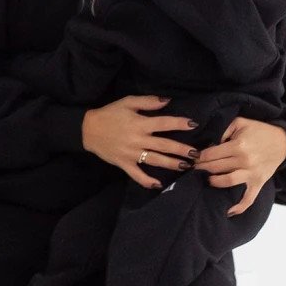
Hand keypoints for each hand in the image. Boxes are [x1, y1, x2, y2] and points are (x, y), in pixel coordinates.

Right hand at [82, 96, 201, 188]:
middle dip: (182, 150)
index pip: (164, 123)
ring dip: (172, 164)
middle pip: (164, 145)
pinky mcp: (124, 164)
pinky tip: (159, 184)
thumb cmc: (109, 114)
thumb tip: (167, 101)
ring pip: (155, 160)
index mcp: (140, 124)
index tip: (193, 125)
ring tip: (186, 166)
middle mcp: (138, 140)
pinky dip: (147, 181)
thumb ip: (148, 101)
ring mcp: (132, 154)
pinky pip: (137, 175)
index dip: (180, 124)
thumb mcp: (127, 102)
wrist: (88, 130)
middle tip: (197, 154)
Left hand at [195, 118, 285, 215]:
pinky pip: (248, 199)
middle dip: (202, 168)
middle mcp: (244, 160)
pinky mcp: (258, 183)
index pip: (211, 154)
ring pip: (227, 182)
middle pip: (215, 167)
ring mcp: (252, 173)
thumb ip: (223, 130)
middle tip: (196, 168)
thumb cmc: (259, 131)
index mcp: (238, 145)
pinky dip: (239, 207)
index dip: (200, 156)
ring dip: (214, 182)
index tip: (195, 157)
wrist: (283, 142)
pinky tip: (229, 211)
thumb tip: (209, 143)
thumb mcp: (240, 122)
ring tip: (208, 179)